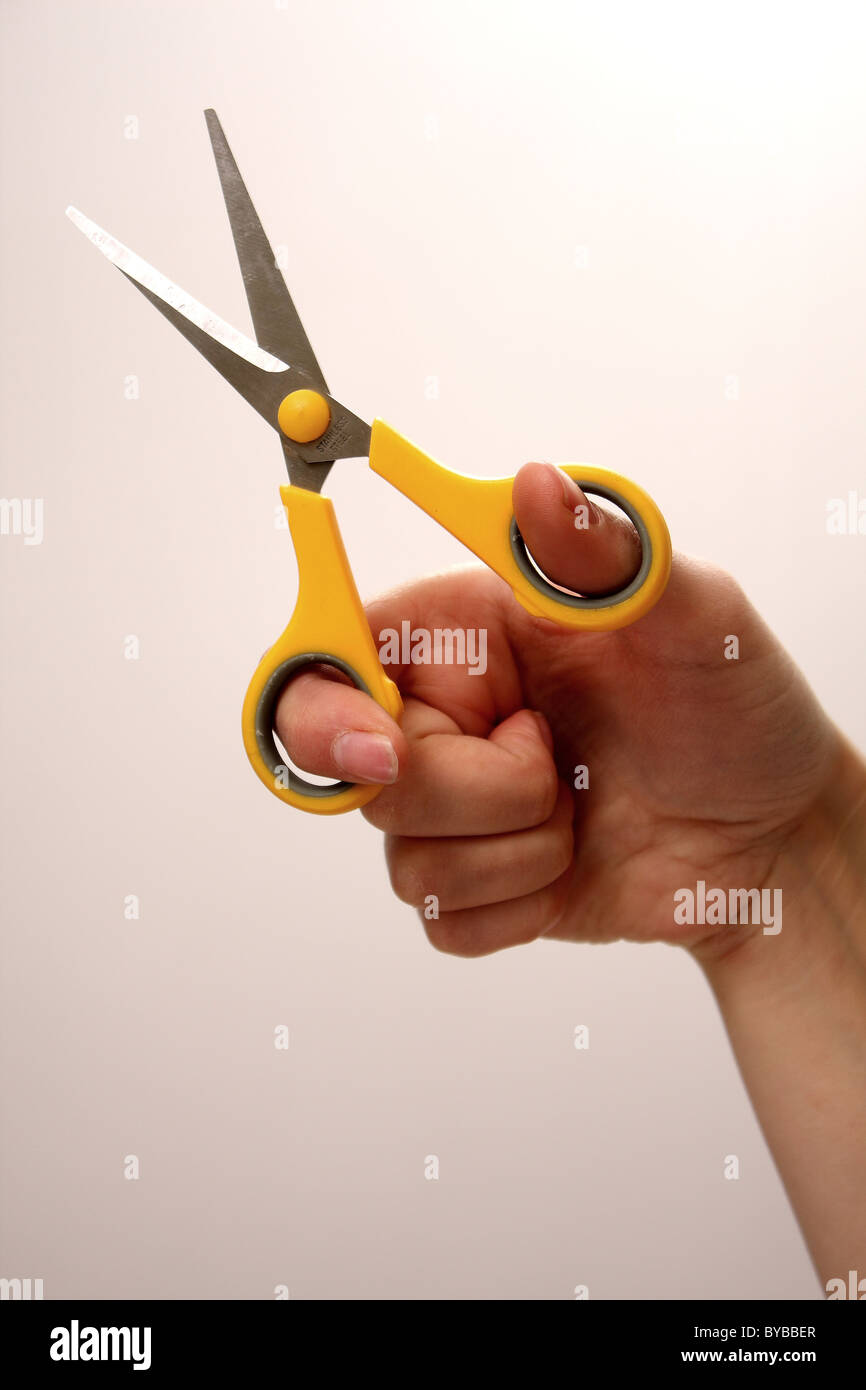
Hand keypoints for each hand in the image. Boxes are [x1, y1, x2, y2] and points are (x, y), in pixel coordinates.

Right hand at [274, 461, 838, 959]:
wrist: (774, 837)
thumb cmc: (738, 712)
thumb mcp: (693, 618)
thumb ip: (605, 556)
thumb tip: (534, 487)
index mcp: (468, 634)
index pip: (335, 656)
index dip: (327, 708)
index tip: (384, 746)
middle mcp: (447, 717)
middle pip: (362, 774)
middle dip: (471, 791)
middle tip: (548, 765)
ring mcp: (458, 808)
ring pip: (409, 859)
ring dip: (520, 848)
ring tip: (584, 808)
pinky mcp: (478, 883)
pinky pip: (445, 921)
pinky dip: (519, 907)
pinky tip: (571, 866)